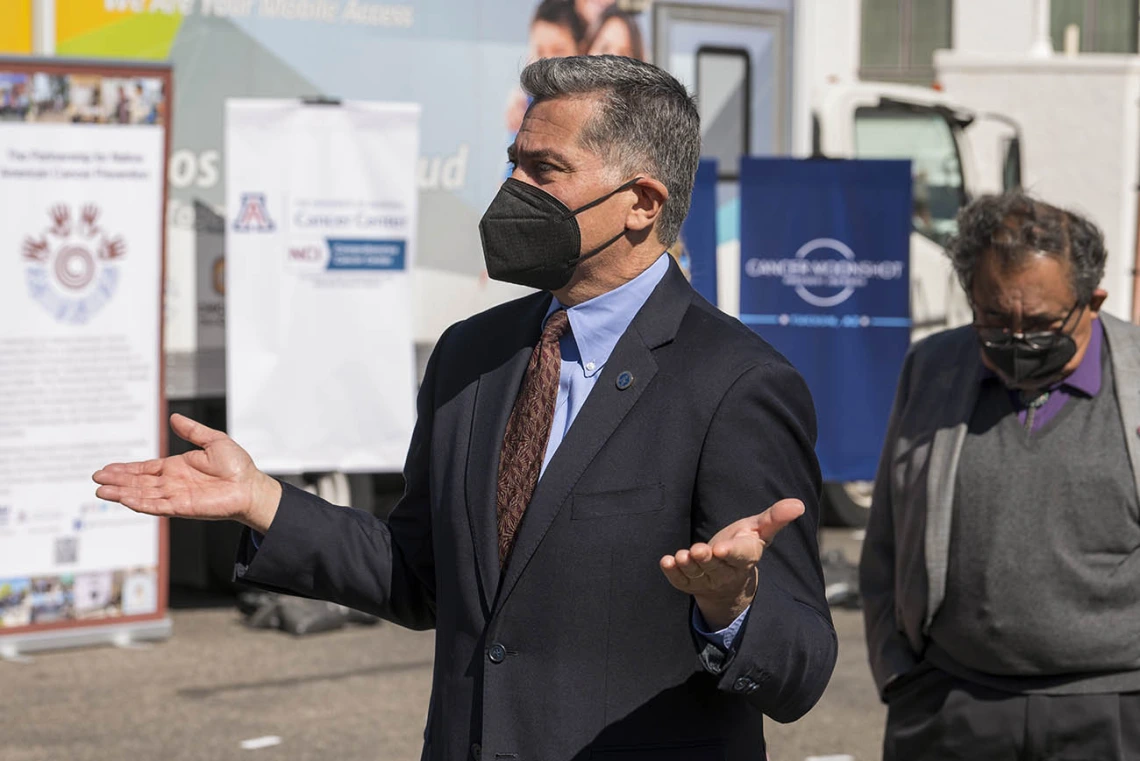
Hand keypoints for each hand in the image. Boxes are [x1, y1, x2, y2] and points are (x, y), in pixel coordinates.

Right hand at [92, 413, 280, 531]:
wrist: (252, 486)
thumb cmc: (238, 466)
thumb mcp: (214, 441)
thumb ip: (192, 431)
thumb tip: (174, 417)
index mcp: (177, 468)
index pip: (145, 469)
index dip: (125, 469)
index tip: (106, 468)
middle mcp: (173, 483)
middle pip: (138, 482)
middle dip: (117, 481)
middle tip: (96, 479)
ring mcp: (176, 496)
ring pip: (143, 495)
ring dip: (122, 493)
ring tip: (101, 491)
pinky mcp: (183, 507)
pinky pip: (157, 505)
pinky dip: (140, 503)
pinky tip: (125, 500)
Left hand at [659, 499, 804, 629]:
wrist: (727, 576)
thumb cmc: (743, 544)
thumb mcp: (759, 529)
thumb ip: (775, 517)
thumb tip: (798, 504)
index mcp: (745, 557)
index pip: (740, 556)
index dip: (731, 552)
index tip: (722, 548)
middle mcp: (726, 571)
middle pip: (716, 566)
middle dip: (706, 559)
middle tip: (698, 550)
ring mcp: (707, 580)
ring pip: (698, 574)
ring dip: (688, 566)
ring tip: (681, 556)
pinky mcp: (689, 584)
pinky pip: (681, 581)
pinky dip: (672, 573)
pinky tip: (666, 561)